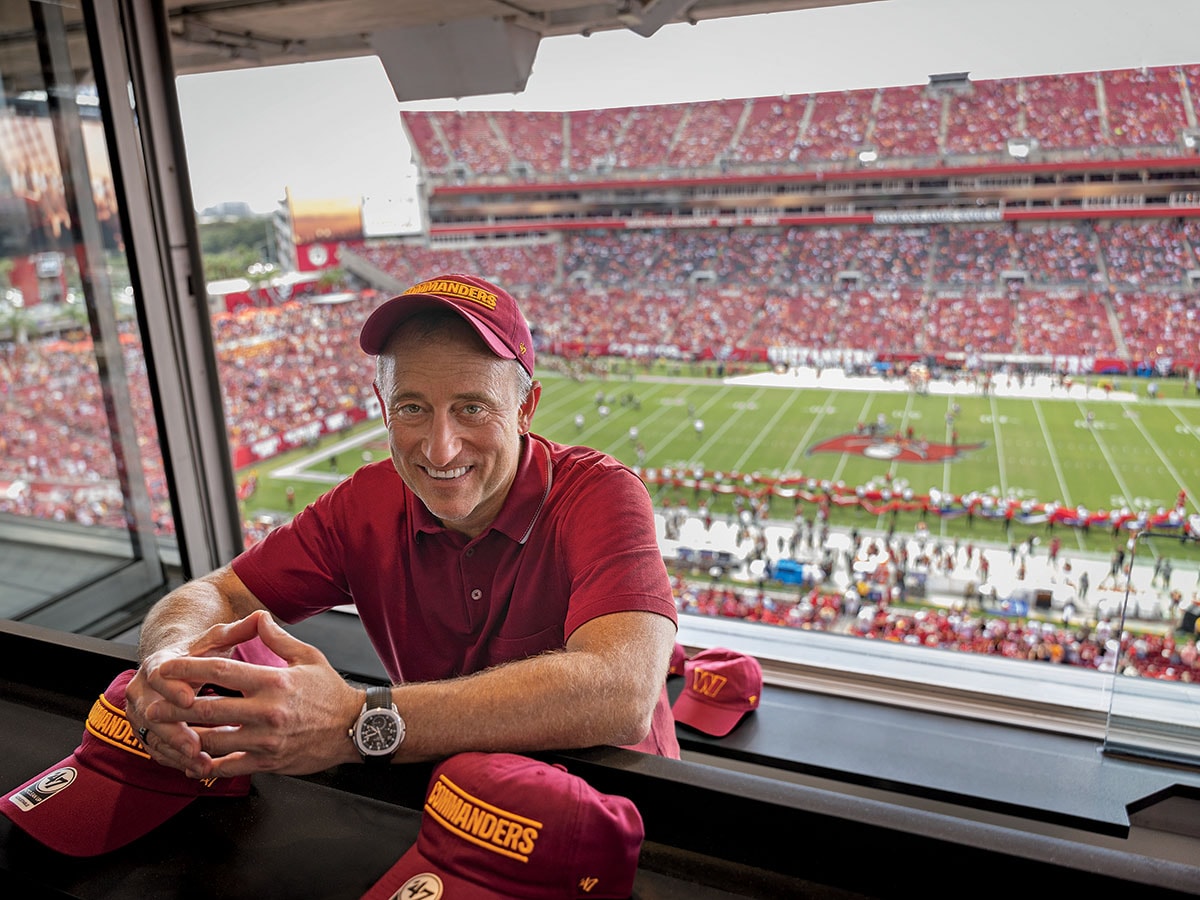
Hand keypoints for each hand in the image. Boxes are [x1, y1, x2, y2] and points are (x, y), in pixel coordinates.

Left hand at [134, 611, 363, 777]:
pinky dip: (206, 766)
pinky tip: (193, 762)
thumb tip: (258, 617)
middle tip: (151, 707)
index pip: (221, 670)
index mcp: (273, 681)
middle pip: (207, 708)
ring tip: (165, 734)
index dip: (189, 667)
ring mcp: (265, 739)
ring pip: (212, 741)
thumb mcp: (309, 657)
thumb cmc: (331, 692)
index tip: (166, 667)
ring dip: (184, 738)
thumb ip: (278, 638)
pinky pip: (229, 767)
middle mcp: (266, 711)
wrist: (356, 728)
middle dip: (174, 709)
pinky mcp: (268, 762)